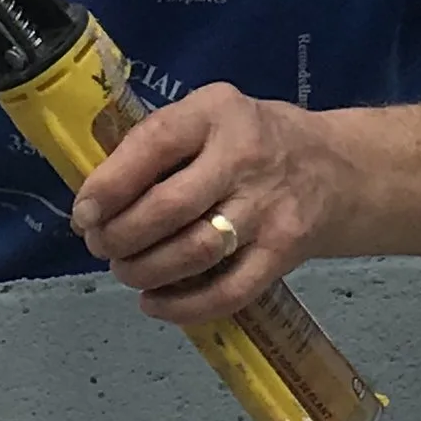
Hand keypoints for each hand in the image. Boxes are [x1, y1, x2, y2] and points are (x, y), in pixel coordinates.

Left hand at [69, 84, 356, 324]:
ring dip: (146, 271)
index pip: (155, 144)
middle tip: (102, 247)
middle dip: (122, 237)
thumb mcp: (210, 118)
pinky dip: (183, 307)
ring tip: (126, 272)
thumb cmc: (251, 142)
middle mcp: (245, 156)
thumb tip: (96, 204)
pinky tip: (154, 304)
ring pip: (195, 252)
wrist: (336, 169)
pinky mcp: (284, 251)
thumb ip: (159, 147)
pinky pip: (228, 291)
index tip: (84, 214)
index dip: (110, 185)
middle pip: (170, 207)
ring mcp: (268, 207)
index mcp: (216, 113)